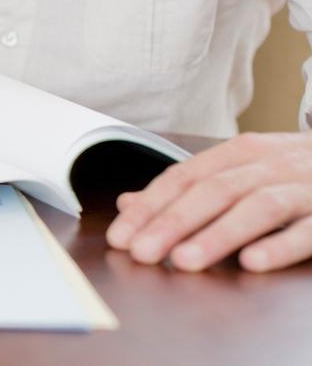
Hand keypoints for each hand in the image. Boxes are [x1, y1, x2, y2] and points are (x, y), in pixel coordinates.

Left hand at [106, 132, 311, 271]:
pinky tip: (253, 262)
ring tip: (185, 260)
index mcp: (240, 152)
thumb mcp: (241, 169)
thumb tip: (128, 203)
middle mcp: (270, 163)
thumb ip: (187, 188)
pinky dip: (279, 245)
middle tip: (143, 252)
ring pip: (257, 206)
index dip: (150, 206)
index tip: (121, 235)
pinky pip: (308, 229)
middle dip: (173, 223)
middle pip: (214, 190)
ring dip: (218, 235)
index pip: (184, 176)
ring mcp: (304, 186)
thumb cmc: (294, 171)